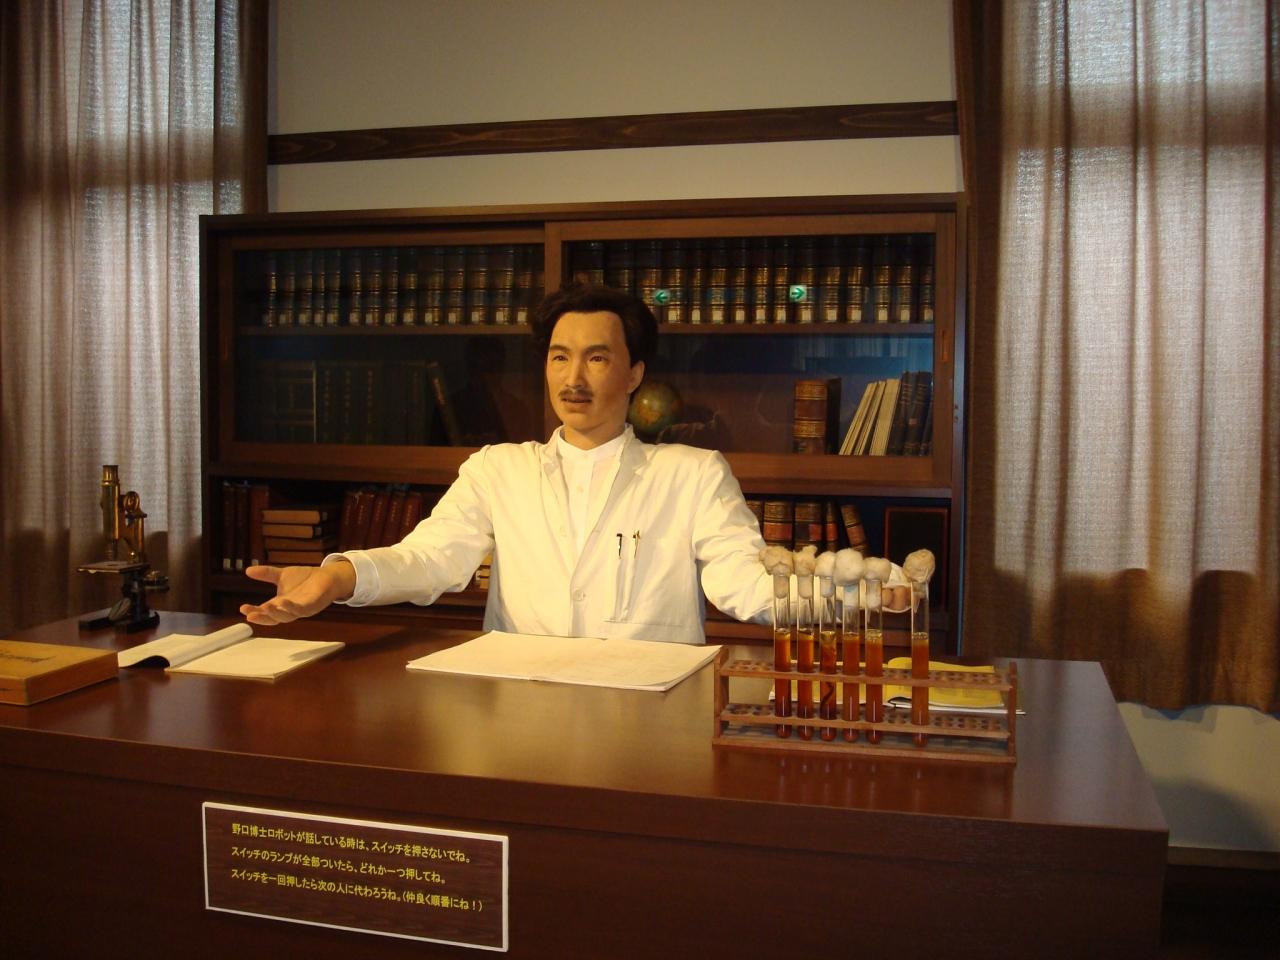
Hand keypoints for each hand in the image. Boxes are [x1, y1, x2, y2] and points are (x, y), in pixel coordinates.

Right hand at [239, 561, 355, 625]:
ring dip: (276, 613)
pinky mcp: (313, 605)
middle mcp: (289, 610)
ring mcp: (301, 609)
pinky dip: (292, 608)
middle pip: (273, 618)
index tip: (242, 608)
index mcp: (280, 604)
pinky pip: (301, 610)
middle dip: (262, 617)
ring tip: (265, 607)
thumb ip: (266, 574)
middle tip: (249, 615)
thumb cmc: (305, 578)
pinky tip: (283, 602)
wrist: (328, 576)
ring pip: (287, 617)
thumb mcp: (282, 575)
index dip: (254, 612)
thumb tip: (247, 570)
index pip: (265, 612)